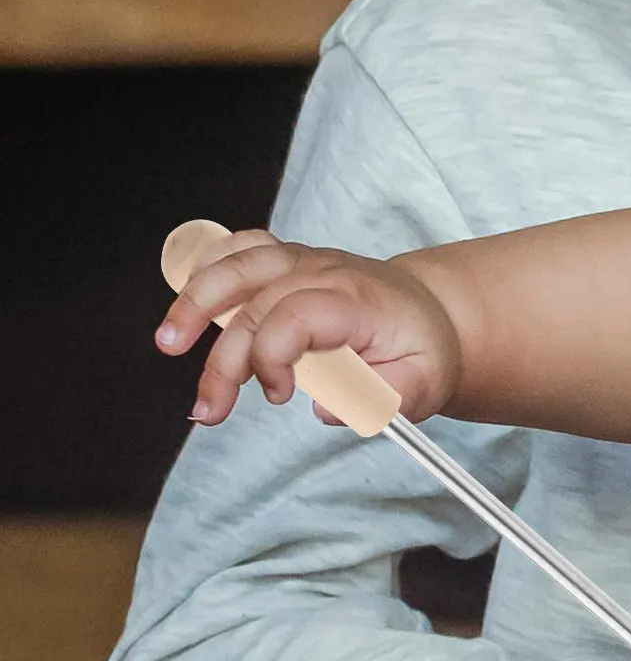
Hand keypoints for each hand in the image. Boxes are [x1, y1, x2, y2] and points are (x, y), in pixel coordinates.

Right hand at [154, 231, 461, 429]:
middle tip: (209, 410)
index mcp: (358, 302)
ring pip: (238, 266)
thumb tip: (326, 410)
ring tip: (169, 343)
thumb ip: (384, 400)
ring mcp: (304, 260)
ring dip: (195, 302)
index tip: (278, 396)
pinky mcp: (288, 260)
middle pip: (256, 304)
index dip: (273, 356)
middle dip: (225, 360)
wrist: (432, 315)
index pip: (297, 316)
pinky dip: (208, 268)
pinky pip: (241, 250)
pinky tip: (186, 303)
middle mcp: (326, 272)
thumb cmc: (422, 351)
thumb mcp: (423, 387)